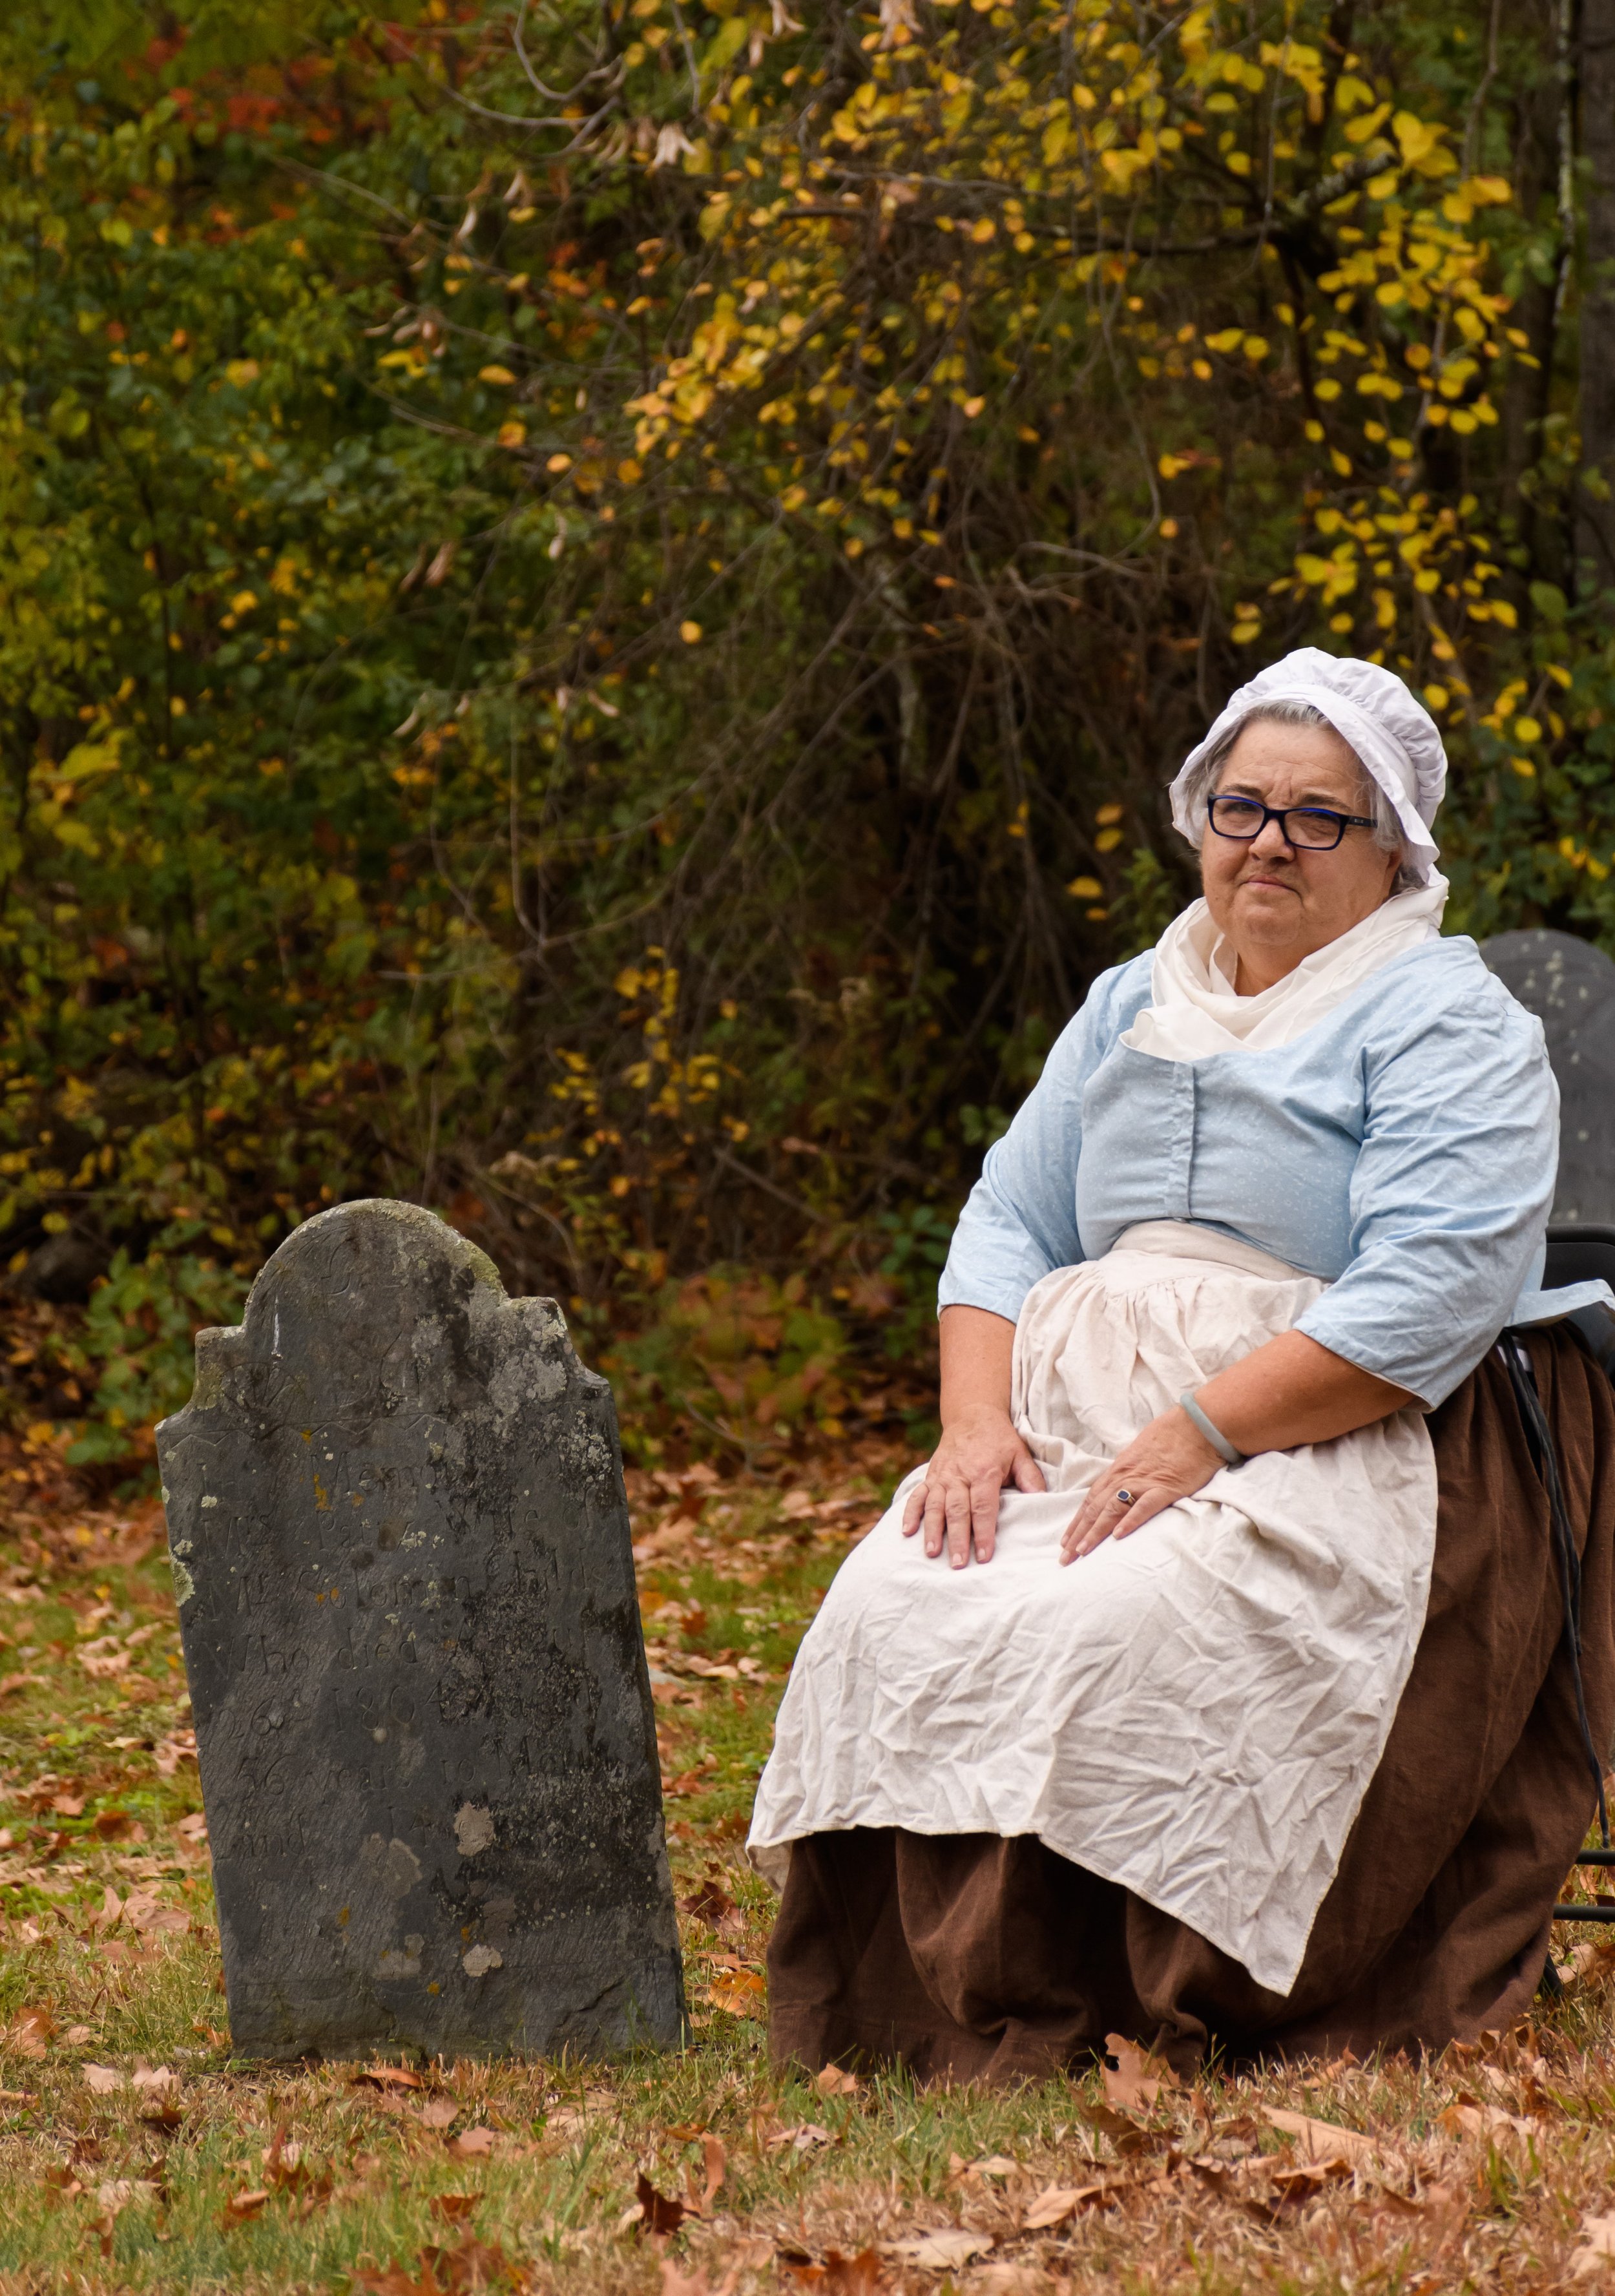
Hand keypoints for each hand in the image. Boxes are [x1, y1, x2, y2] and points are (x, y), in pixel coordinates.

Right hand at [901, 1404, 1046, 1568]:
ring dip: (932, 1530)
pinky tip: (907, 1531)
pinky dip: (910, 1513)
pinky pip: (918, 1495)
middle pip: (957, 1510)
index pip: (983, 1507)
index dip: (983, 1532)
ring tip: (932, 1553)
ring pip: (934, 1505)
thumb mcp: (1019, 1453)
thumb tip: (1041, 1500)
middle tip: (958, 1564)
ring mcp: (942, 1476)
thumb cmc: (999, 1439)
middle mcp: (959, 1475)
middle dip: (957, 1538)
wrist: (971, 1414)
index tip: (984, 1556)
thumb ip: (1030, 1478)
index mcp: (984, 1472)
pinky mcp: (931, 1475)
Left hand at [1060, 1405, 1222, 1563]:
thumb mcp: (1140, 1456)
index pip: (1090, 1500)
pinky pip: (1144, 1506)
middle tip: (1065, 1558)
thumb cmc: (1170, 1439)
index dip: (1076, 1522)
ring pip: (1112, 1509)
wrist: (1196, 1426)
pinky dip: (1130, 1520)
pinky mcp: (1165, 1487)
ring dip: (1095, 1532)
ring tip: (1082, 1551)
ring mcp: (1143, 1482)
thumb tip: (1118, 1490)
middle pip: (1095, 1509)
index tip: (1065, 1542)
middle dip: (1078, 1535)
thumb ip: (1128, 1474)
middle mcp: (1124, 1477)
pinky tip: (1119, 1536)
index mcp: (1118, 1471)